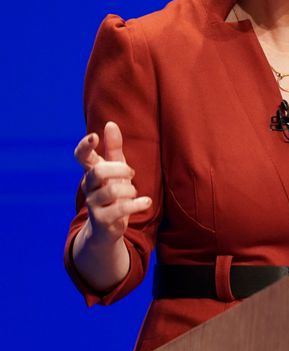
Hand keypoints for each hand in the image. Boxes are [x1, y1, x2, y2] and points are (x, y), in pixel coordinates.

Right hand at [73, 121, 149, 244]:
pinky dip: (137, 204)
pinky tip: (146, 202)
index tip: (94, 136)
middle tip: (130, 172)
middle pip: (97, 171)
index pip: (80, 157)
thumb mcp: (116, 168)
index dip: (85, 146)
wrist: (107, 227)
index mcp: (91, 171)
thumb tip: (111, 123)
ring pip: (110, 191)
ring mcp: (93, 204)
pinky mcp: (102, 220)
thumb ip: (113, 148)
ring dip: (129, 189)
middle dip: (119, 169)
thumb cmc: (112, 191)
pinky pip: (120, 209)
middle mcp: (88, 187)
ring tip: (134, 192)